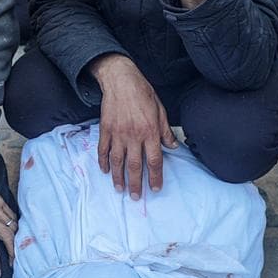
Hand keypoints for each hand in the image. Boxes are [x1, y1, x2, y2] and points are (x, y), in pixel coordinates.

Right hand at [91, 54, 178, 198]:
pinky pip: (103, 150)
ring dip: (119, 177)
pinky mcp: (106, 129)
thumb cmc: (143, 93)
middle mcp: (134, 135)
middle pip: (135, 165)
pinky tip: (105, 171)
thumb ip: (166, 131)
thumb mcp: (160, 110)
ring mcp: (118, 133)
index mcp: (150, 132)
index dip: (155, 177)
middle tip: (136, 197)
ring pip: (118, 161)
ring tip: (120, 189)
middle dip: (135, 184)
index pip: (154, 160)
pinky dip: (103, 162)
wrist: (121, 80)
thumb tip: (173, 147)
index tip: (155, 188)